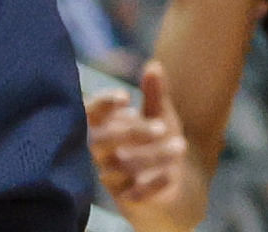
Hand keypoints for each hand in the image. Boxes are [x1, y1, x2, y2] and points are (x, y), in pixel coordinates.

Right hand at [86, 65, 192, 213]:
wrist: (174, 192)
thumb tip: (154, 66)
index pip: (88, 113)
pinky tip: (170, 174)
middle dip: (131, 132)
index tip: (125, 96)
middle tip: (161, 126)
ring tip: (179, 145)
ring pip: (122, 166)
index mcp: (102, 128)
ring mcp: (112, 177)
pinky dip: (152, 183)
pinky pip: (134, 193)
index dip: (102, 104)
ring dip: (151, 155)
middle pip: (101, 141)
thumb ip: (154, 94)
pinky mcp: (127, 200)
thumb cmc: (158, 147)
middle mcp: (101, 152)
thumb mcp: (160, 118)